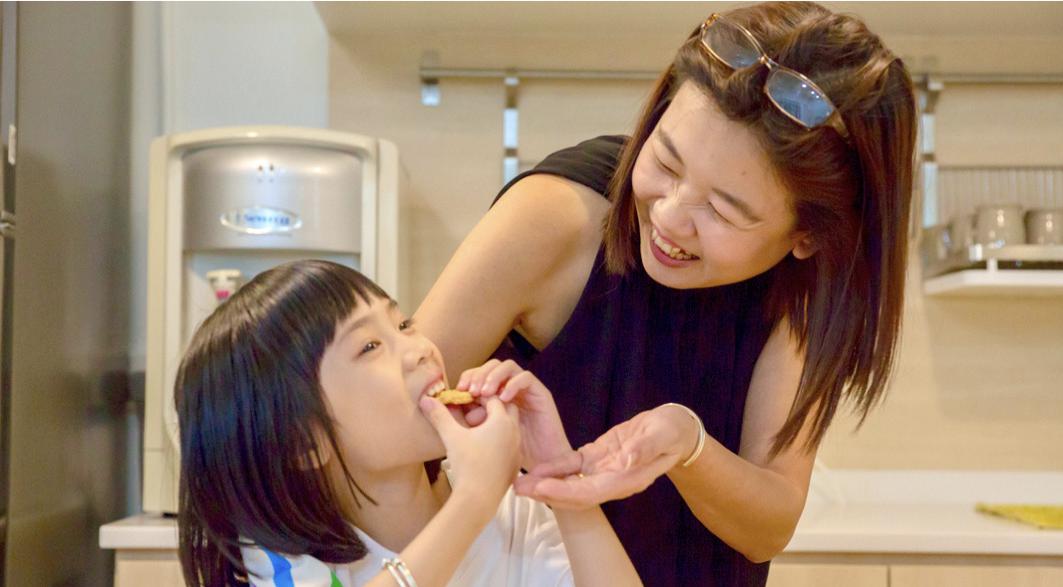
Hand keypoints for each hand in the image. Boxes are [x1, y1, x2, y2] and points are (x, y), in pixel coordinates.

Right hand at [420, 395, 521, 505]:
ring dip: (496, 425)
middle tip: (472, 414)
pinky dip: (500, 442)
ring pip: (510, 428)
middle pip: (507, 410)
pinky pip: (510, 446)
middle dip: (491, 408)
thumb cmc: (467, 464)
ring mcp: (517, 450)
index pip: (493, 398)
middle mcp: (515, 433)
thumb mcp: (452, 436)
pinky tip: (484, 450)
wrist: (479, 498)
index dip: (479, 397)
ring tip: (476, 431)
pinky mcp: (515, 465)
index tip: (466, 401)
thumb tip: (426, 399)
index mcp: (502, 421)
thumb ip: (440, 416)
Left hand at [457, 359, 572, 470]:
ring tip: (485, 393)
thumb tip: (457, 405)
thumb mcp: (487, 432)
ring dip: (494, 376)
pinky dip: (512, 384)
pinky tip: (504, 398)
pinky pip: (526, 377)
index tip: (459, 390)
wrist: (543, 462)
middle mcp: (511, 387)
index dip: (469, 377)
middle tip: (471, 390)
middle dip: (479, 374)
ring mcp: (526, 389)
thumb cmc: (514, 450)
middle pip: (493, 365)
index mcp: (496, 393)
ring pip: (508, 366)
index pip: (480, 373)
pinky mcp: (541, 393)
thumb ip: (474, 418)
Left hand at [513, 404, 696, 509]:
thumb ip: (645, 448)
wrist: (673, 429)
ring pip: (568, 483)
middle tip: (518, 488)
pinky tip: (534, 467)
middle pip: (574, 494)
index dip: (565, 491)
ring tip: (518, 482)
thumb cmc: (670, 432)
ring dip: (544, 484)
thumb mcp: (662, 436)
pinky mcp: (596, 458)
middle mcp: (611, 481)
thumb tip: (629, 459)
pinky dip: (553, 468)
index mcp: (626, 479)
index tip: (541, 487)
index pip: (590, 492)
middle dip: (546, 493)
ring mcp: (602, 471)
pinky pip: (571, 466)